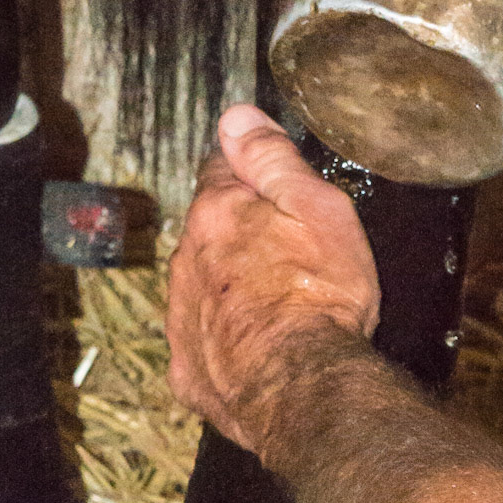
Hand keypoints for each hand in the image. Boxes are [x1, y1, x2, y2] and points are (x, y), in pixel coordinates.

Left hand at [166, 104, 378, 446]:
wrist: (303, 388)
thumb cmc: (320, 296)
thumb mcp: (317, 209)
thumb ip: (272, 160)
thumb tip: (236, 115)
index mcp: (217, 214)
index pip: (222, 169)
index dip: (250, 173)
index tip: (273, 185)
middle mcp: (186, 261)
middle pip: (210, 230)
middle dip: (240, 233)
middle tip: (292, 251)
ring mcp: (182, 317)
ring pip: (203, 284)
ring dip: (231, 286)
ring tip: (280, 304)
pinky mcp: (188, 368)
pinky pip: (204, 340)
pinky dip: (227, 338)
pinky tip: (261, 347)